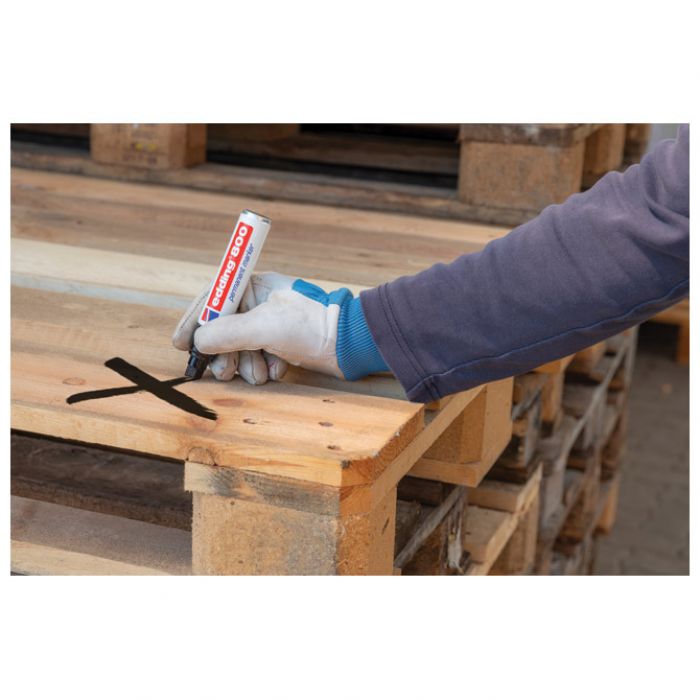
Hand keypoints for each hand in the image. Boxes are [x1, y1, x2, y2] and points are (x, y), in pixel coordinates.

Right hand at [172, 272, 387, 384]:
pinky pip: (259, 358)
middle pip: (223, 329)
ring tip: (260, 372)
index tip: (178, 343)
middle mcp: (260, 303)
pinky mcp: (282, 344)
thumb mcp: (263, 326)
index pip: (212, 299)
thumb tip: (198, 341)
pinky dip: (265, 367)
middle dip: (223, 354)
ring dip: (246, 365)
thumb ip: (226, 333)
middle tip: (224, 372)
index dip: (193, 320)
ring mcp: (271, 325)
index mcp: (254, 286)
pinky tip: (278, 369)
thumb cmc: (310, 325)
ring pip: (240, 348)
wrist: (351, 343)